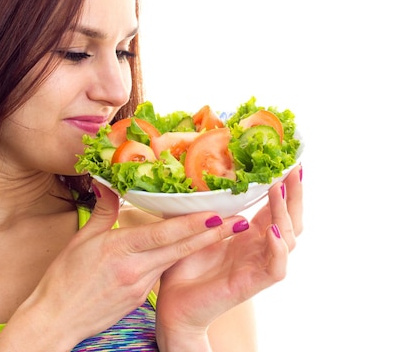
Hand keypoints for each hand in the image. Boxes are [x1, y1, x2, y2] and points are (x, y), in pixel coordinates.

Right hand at [9, 180, 252, 349]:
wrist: (56, 318)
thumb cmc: (64, 278)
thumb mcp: (81, 240)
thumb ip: (102, 211)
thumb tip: (107, 184)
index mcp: (119, 251)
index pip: (163, 235)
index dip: (192, 225)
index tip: (216, 214)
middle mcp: (135, 269)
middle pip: (179, 249)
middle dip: (212, 235)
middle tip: (238, 221)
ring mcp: (139, 287)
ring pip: (173, 261)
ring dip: (197, 246)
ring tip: (221, 231)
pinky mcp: (139, 298)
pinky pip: (160, 274)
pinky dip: (174, 259)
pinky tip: (185, 249)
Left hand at [155, 164, 303, 350]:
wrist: (173, 306)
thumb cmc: (182, 268)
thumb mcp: (195, 229)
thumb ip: (208, 210)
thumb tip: (210, 179)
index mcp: (247, 236)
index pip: (273, 208)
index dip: (283, 187)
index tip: (288, 162)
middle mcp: (258, 249)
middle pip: (290, 220)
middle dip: (295, 195)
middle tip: (294, 168)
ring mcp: (258, 266)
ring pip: (289, 239)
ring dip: (285, 213)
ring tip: (277, 189)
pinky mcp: (252, 284)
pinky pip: (276, 268)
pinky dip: (278, 249)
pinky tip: (272, 231)